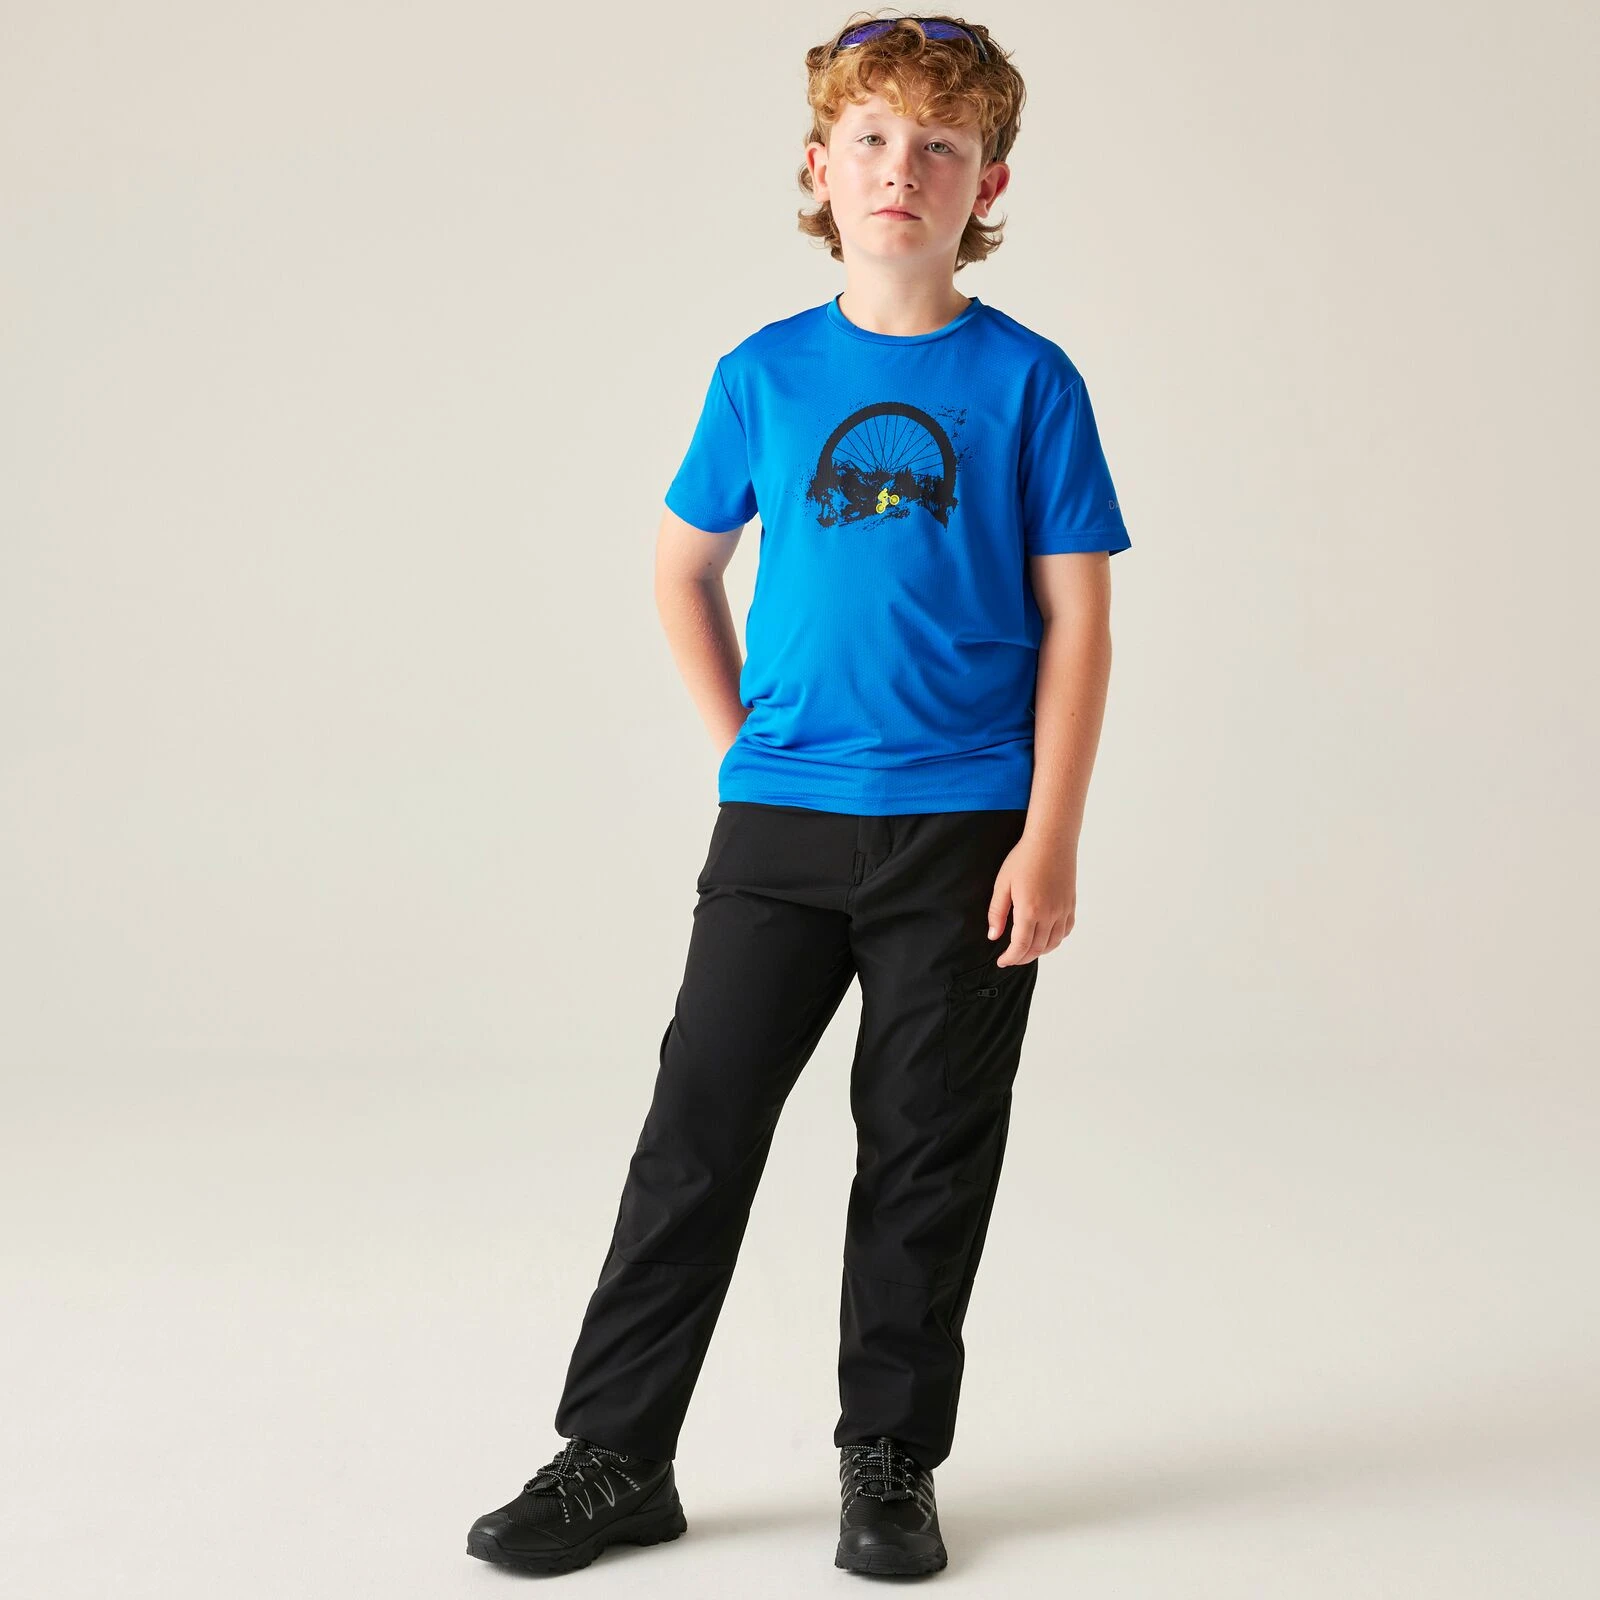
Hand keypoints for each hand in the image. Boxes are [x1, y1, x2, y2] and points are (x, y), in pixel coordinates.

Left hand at [987, 833, 1076, 965]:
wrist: (1051, 840)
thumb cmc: (1024, 858)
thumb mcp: (1002, 884)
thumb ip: (997, 913)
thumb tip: (993, 936)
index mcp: (1030, 911)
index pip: (1020, 946)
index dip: (1010, 958)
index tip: (1001, 961)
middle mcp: (1050, 914)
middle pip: (1037, 948)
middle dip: (1022, 957)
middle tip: (1011, 958)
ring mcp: (1063, 910)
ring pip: (1053, 943)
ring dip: (1039, 952)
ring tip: (1026, 951)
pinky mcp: (1071, 904)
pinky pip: (1065, 931)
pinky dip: (1055, 940)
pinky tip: (1046, 938)